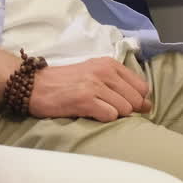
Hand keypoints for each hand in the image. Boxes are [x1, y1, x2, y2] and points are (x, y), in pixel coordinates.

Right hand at [29, 57, 151, 121]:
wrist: (35, 86)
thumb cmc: (66, 83)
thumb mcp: (94, 74)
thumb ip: (120, 85)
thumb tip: (147, 105)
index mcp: (109, 63)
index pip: (142, 86)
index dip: (136, 100)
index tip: (124, 104)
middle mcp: (104, 71)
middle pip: (136, 100)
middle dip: (128, 110)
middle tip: (107, 109)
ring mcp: (95, 85)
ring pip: (125, 109)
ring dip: (114, 114)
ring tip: (96, 110)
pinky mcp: (85, 99)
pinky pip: (110, 115)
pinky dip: (103, 119)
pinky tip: (90, 114)